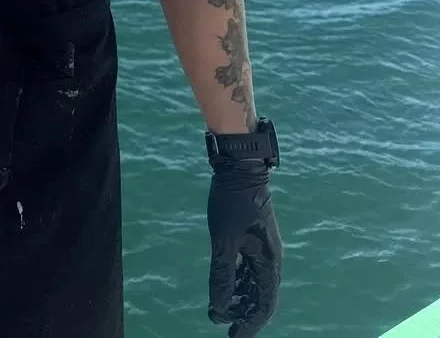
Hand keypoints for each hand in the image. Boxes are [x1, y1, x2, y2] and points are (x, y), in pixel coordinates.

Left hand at [207, 162, 281, 335]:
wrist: (239, 166)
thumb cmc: (232, 201)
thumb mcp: (223, 240)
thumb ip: (222, 274)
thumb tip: (219, 308)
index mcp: (269, 262)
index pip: (264, 305)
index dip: (251, 324)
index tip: (234, 336)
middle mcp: (269, 259)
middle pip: (259, 297)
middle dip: (241, 313)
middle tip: (220, 323)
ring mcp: (261, 248)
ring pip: (252, 283)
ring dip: (237, 297)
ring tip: (217, 308)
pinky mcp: (251, 239)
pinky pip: (246, 268)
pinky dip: (235, 280)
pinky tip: (222, 286)